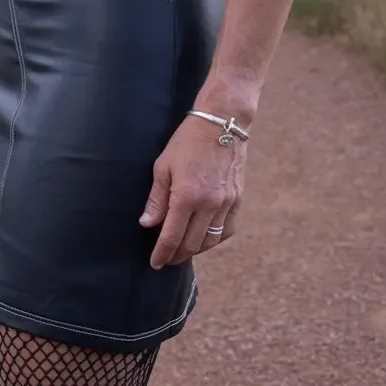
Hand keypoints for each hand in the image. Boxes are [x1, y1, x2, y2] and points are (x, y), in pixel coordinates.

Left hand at [139, 115, 245, 268]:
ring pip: (210, 241)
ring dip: (195, 250)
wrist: (222, 122)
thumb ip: (157, 198)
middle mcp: (209, 204)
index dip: (162, 253)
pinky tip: (205, 238)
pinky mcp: (237, 199)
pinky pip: (227, 230)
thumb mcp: (164, 165)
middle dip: (177, 255)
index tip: (155, 263)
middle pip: (192, 244)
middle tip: (167, 258)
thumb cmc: (188, 140)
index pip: (172, 236)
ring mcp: (226, 203)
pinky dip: (215, 239)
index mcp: (187, 196)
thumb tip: (147, 223)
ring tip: (183, 249)